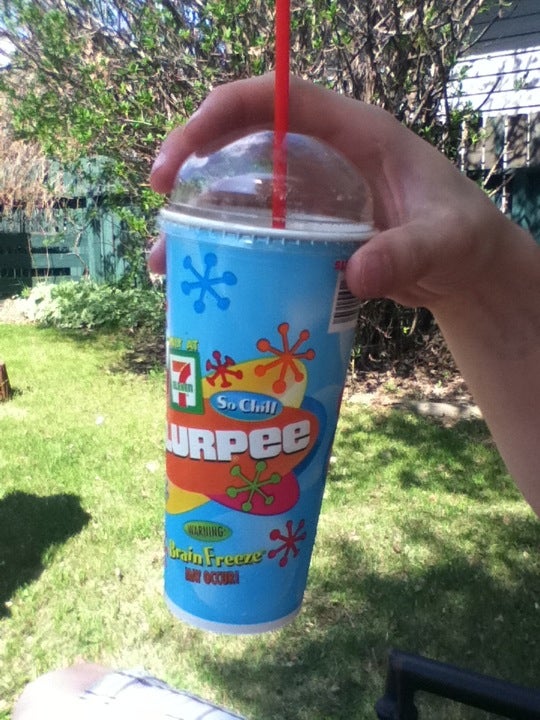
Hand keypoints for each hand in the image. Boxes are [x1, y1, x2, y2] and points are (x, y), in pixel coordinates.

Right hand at [148, 73, 510, 313]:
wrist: (464, 267)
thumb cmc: (463, 237)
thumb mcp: (448, 241)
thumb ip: (409, 252)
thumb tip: (356, 273)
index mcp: (355, 133)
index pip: (279, 99)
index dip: (221, 113)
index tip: (181, 155)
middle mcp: (324, 157)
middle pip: (244, 142)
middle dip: (193, 166)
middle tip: (159, 203)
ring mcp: (313, 196)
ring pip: (243, 194)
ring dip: (200, 222)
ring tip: (167, 263)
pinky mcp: (308, 232)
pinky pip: (257, 233)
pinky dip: (227, 253)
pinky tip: (206, 281)